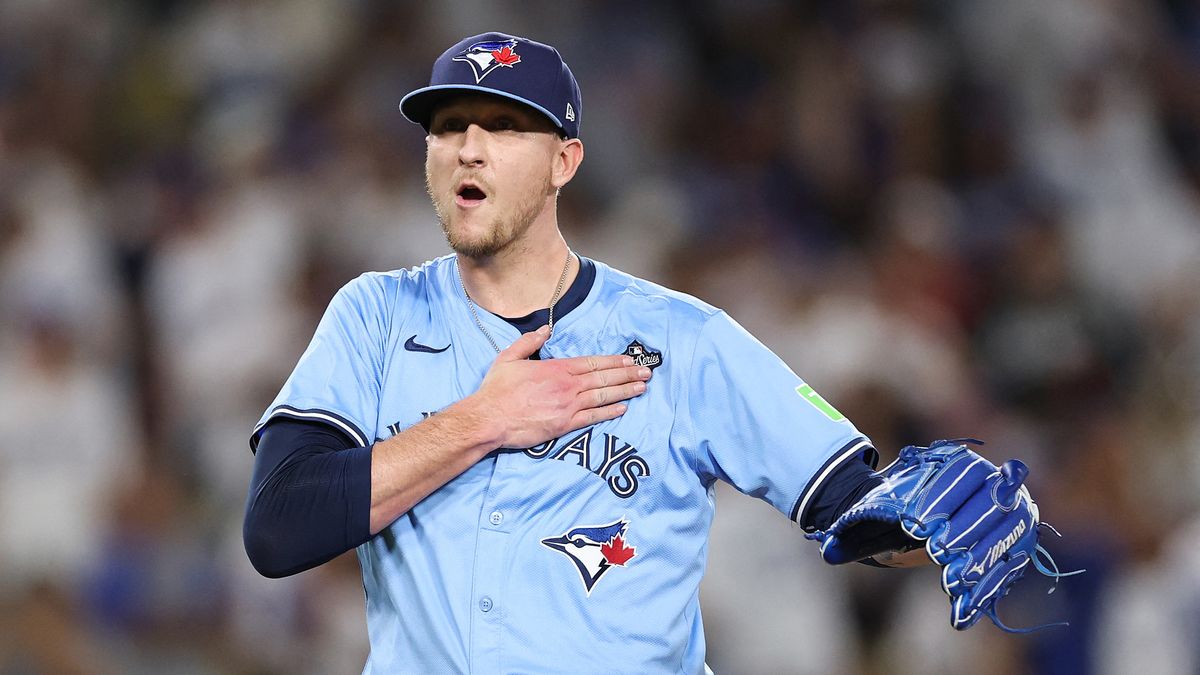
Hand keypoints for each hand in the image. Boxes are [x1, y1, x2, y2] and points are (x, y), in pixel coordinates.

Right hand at [468, 325, 651, 448]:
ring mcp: (567, 406)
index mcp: (556, 369)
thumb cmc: (497, 390)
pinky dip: (609, 413)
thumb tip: (546, 329)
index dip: (613, 361)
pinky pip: (592, 418)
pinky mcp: (564, 425)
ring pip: (603, 397)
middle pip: (603, 378)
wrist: (489, 419)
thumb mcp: (509, 357)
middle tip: (646, 372)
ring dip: (624, 391)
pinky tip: (623, 408)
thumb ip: (530, 342)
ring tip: (641, 388)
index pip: (592, 362)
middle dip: (627, 374)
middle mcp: (566, 386)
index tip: (629, 360)